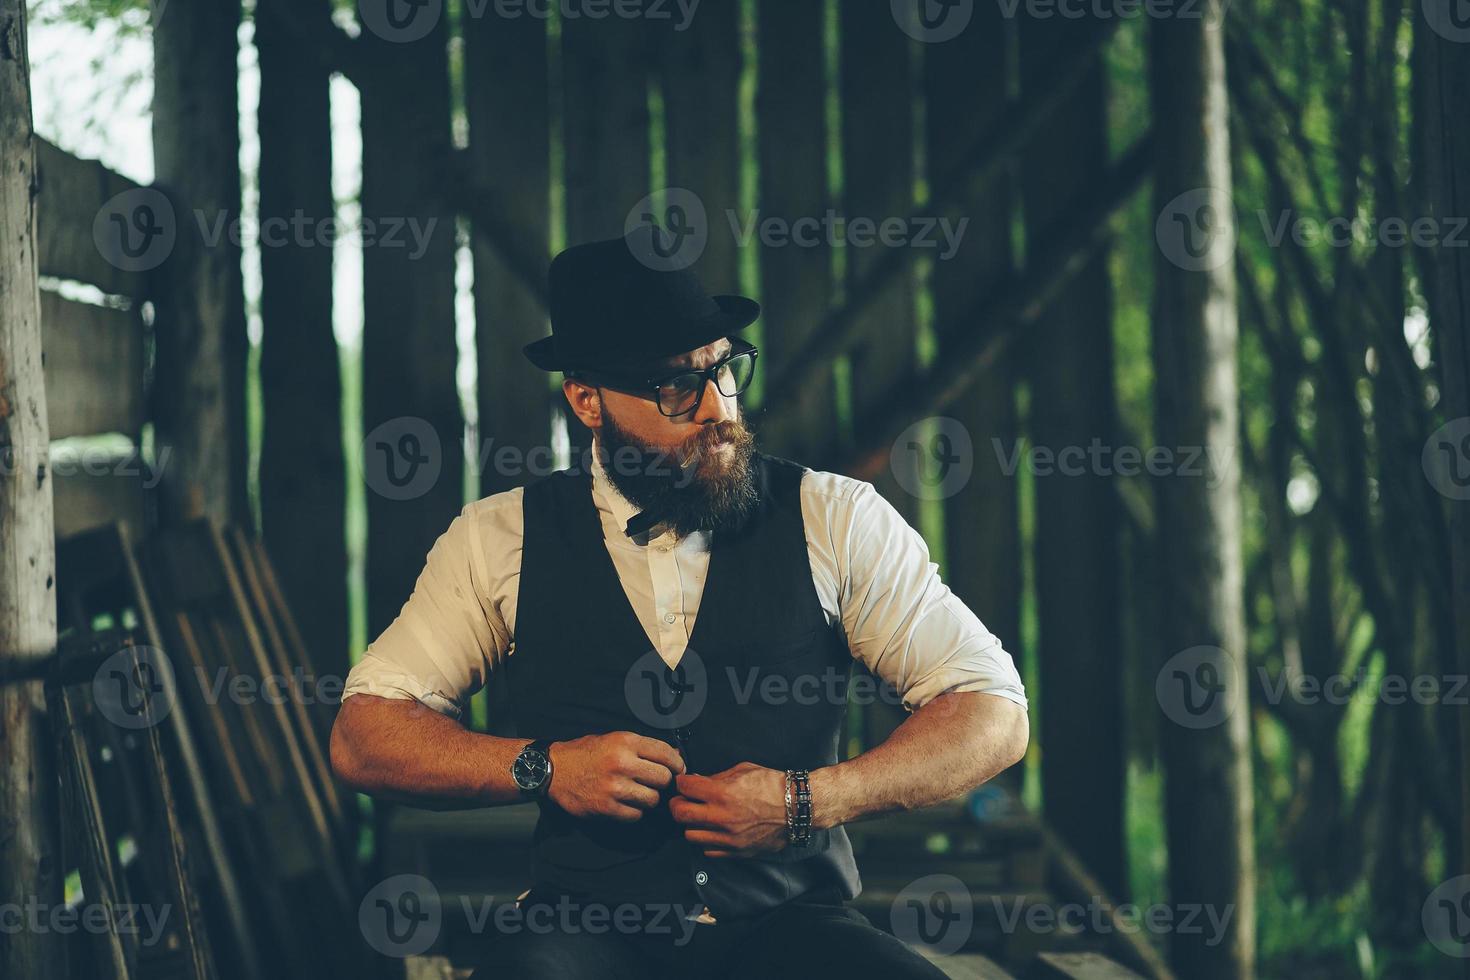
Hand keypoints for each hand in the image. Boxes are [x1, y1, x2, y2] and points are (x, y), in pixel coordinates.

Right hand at [545, 732, 685, 821]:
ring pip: (652, 799)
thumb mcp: (613, 739)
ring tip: (638, 793)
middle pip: (663, 778)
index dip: (677, 763)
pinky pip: (636, 815)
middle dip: (663, 782)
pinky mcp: (606, 808)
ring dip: (649, 798)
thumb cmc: (585, 753)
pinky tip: (625, 803)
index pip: (666, 754)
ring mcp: (614, 787)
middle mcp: (621, 763)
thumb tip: (675, 755)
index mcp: (625, 742)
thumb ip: (643, 747)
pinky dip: (634, 812)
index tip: (678, 769)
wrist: (553, 770)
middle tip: (656, 782)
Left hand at [669, 762, 789, 857]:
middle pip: (680, 814)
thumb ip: (717, 777)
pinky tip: (714, 830)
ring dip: (691, 824)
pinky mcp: (736, 851)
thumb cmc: (772, 785)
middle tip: (682, 800)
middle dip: (677, 804)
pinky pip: (708, 850)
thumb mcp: (743, 770)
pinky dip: (707, 840)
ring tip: (700, 816)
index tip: (683, 783)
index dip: (681, 783)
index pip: (684, 788)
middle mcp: (722, 817)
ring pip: (690, 835)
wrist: (796, 807)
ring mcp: (728, 837)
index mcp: (722, 793)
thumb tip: (697, 781)